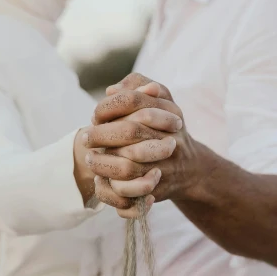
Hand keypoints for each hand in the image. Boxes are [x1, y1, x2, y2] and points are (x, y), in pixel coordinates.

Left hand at [84, 73, 198, 216]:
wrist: (190, 168)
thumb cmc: (166, 128)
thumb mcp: (161, 100)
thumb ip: (137, 85)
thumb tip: (111, 90)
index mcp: (170, 111)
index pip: (132, 100)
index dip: (108, 106)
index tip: (96, 115)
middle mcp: (170, 137)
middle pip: (130, 131)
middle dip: (102, 134)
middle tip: (86, 137)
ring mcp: (166, 165)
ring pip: (129, 165)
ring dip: (103, 162)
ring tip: (90, 158)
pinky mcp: (159, 188)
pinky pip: (131, 191)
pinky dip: (114, 185)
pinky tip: (102, 177)